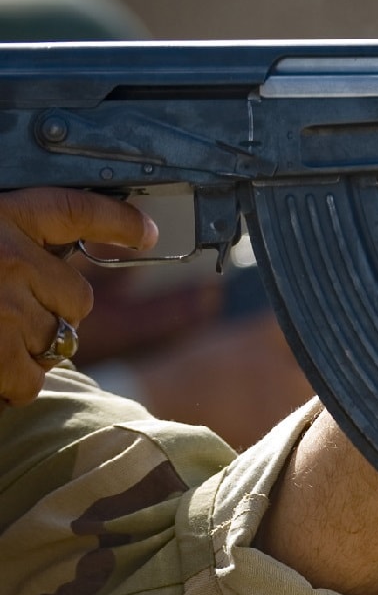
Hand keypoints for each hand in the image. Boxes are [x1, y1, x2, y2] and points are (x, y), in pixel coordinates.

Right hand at [0, 189, 156, 405]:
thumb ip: (10, 243)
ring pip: (58, 342)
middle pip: (78, 299)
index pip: (75, 210)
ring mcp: (1, 306)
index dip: (117, 221)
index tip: (146, 231)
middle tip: (8, 312)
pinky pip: (29, 379)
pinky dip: (11, 383)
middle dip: (54, 312)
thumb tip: (57, 268)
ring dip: (30, 349)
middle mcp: (7, 257)